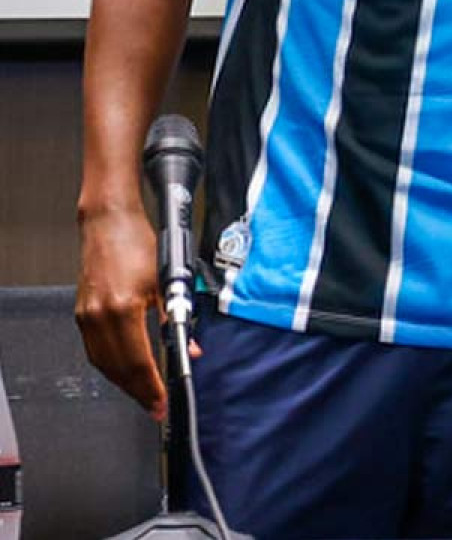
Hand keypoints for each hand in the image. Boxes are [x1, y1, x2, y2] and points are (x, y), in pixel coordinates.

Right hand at [75, 205, 166, 420]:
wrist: (109, 223)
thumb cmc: (138, 243)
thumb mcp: (167, 281)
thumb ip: (176, 318)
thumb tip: (190, 347)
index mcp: (122, 309)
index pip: (138, 361)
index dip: (151, 386)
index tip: (161, 402)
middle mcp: (99, 317)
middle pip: (118, 369)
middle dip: (138, 391)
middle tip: (155, 406)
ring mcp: (87, 317)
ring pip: (104, 363)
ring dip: (124, 382)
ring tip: (144, 393)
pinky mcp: (82, 314)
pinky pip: (95, 351)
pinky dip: (111, 366)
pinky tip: (124, 370)